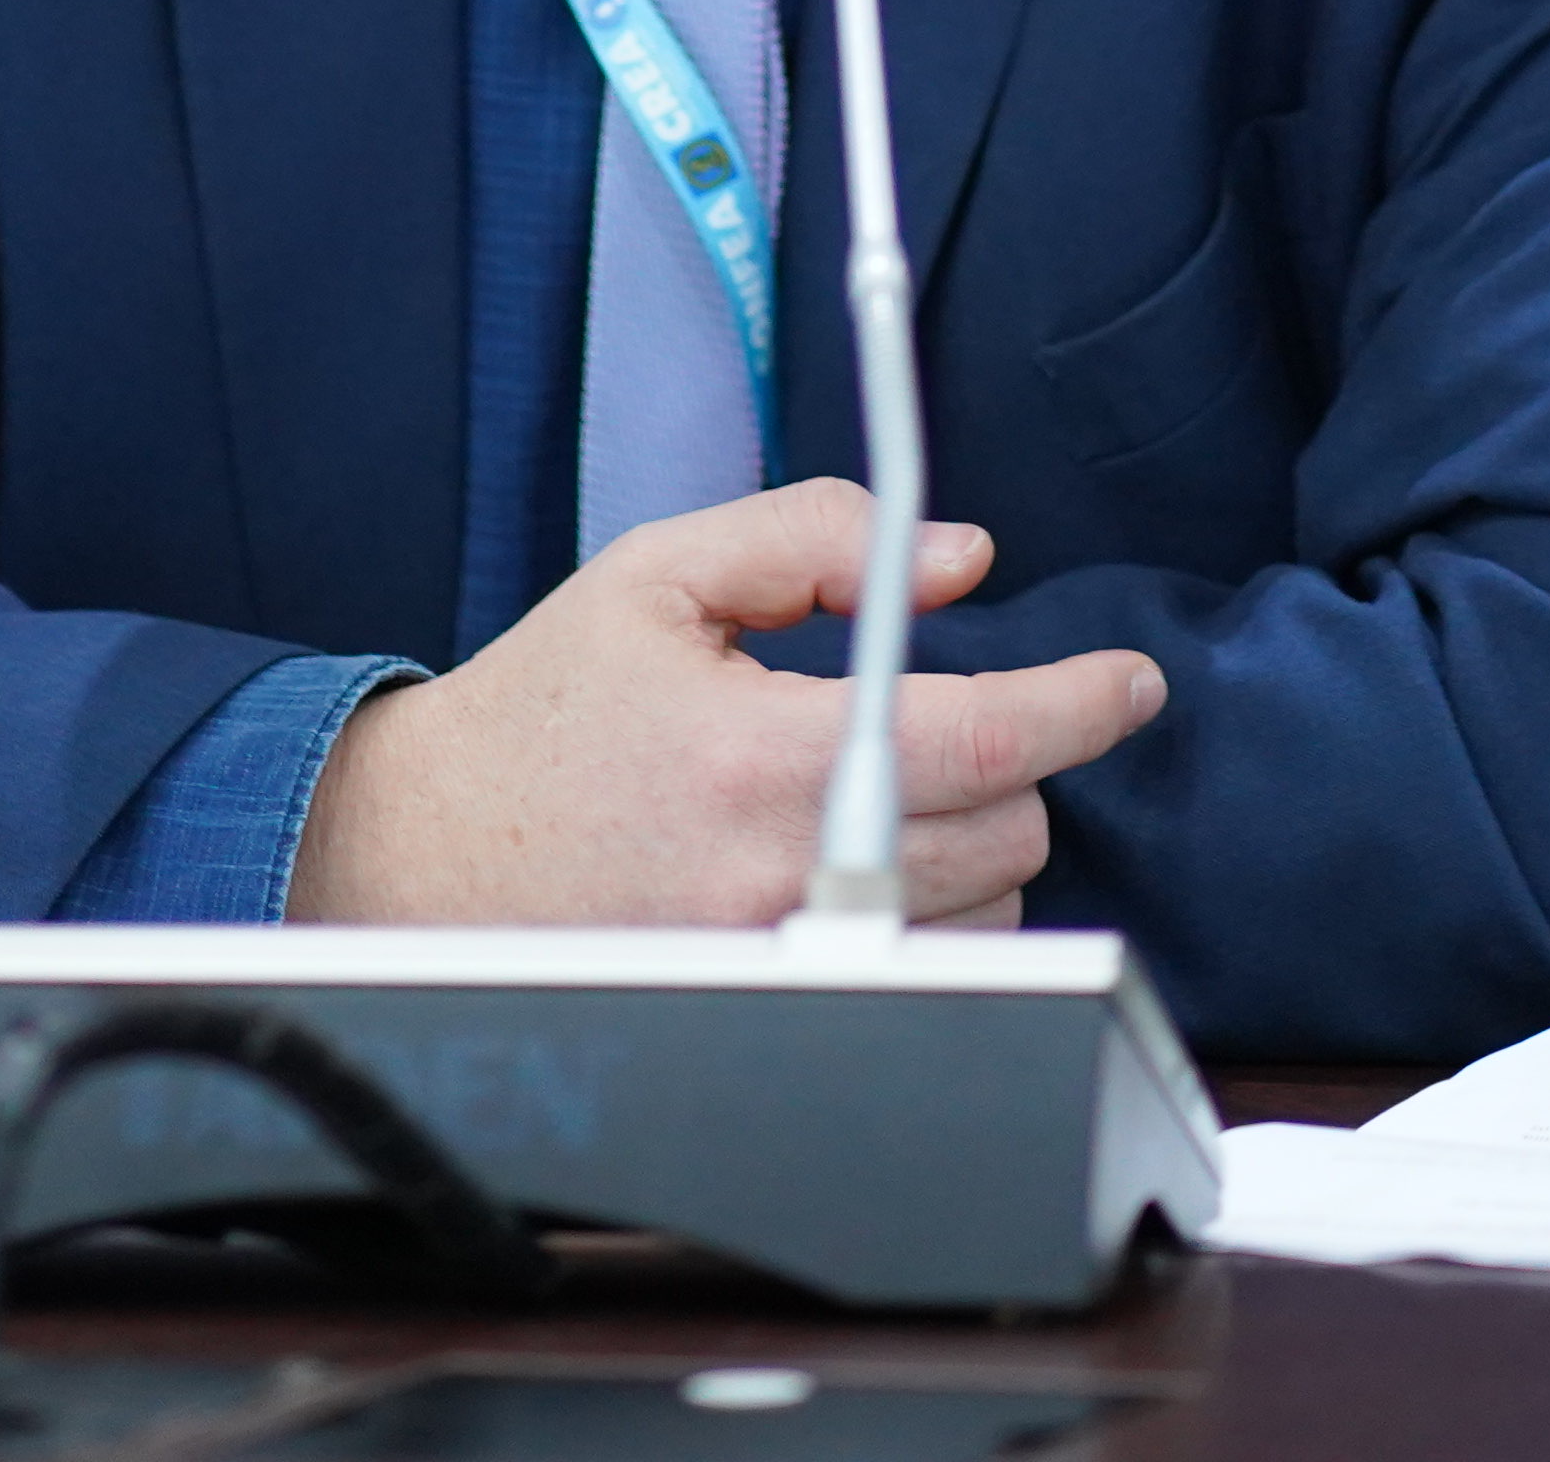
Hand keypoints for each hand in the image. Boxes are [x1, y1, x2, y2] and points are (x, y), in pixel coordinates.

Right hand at [286, 480, 1165, 928]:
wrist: (420, 855)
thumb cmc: (544, 708)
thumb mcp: (660, 574)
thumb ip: (816, 536)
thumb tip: (961, 560)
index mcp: (756, 752)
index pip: (982, 736)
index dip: (1080, 702)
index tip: (1130, 682)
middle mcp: (776, 876)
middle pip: (1005, 829)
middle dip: (1006, 763)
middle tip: (941, 721)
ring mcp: (777, 964)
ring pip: (983, 916)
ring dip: (971, 850)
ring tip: (879, 800)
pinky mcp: (771, 1014)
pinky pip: (921, 977)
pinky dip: (927, 921)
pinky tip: (857, 873)